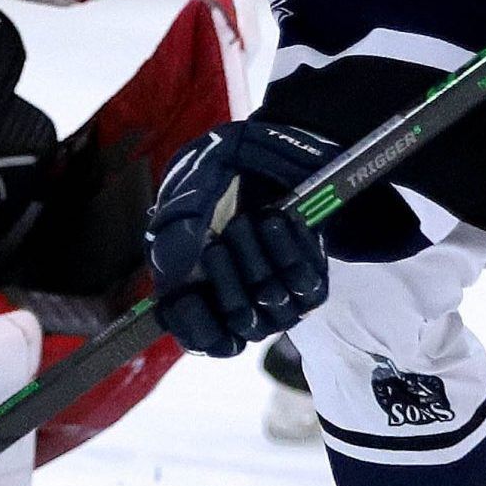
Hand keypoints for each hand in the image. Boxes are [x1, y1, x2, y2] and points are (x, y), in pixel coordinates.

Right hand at [145, 121, 333, 358]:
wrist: (271, 148)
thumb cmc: (220, 171)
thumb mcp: (188, 190)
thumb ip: (176, 231)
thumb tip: (175, 273)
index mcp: (199, 288)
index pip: (200, 337)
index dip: (196, 327)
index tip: (189, 298)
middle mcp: (241, 300)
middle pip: (240, 322)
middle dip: (229, 281)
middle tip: (220, 239)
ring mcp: (278, 294)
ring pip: (274, 306)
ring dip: (261, 261)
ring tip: (256, 219)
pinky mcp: (310, 280)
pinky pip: (307, 286)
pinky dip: (292, 252)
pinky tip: (279, 220)